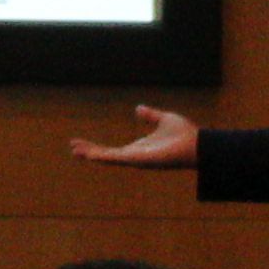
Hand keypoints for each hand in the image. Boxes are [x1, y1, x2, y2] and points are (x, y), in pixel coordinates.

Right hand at [71, 108, 201, 171]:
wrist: (196, 144)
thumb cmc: (184, 134)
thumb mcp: (163, 119)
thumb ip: (150, 116)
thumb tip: (138, 109)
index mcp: (139, 148)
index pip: (113, 150)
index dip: (97, 147)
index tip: (80, 143)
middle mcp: (136, 156)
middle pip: (107, 155)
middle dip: (90, 151)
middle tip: (72, 148)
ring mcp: (137, 159)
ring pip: (109, 158)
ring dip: (92, 154)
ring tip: (75, 151)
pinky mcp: (140, 159)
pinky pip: (118, 158)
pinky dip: (104, 157)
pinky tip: (91, 155)